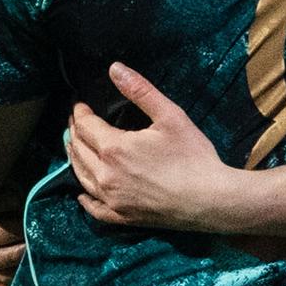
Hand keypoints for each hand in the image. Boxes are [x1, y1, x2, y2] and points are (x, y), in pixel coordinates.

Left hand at [67, 63, 236, 231]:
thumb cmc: (193, 156)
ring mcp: (112, 199)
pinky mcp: (121, 217)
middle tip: (75, 121)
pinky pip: (93, 208)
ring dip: (74, 159)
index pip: (85, 126)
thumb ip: (140, 90)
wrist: (211, 200)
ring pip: (81, 177)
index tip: (80, 104)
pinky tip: (82, 193)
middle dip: (74, 132)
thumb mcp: (170, 116)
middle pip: (78, 150)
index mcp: (114, 148)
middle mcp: (105, 175)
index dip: (80, 113)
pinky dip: (84, 198)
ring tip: (74, 147)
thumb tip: (114, 68)